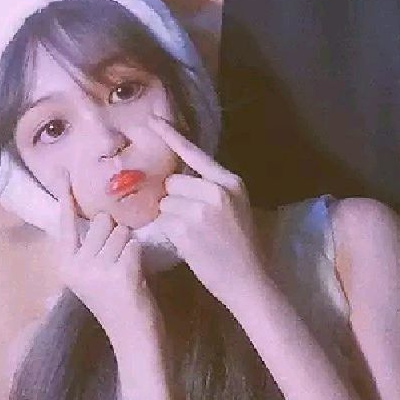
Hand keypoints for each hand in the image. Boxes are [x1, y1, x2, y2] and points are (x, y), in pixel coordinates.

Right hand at [53, 169, 158, 350]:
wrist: (133, 341)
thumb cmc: (117, 306)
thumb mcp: (92, 278)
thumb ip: (88, 250)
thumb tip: (98, 217)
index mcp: (65, 265)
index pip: (65, 224)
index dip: (65, 199)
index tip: (62, 174)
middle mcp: (75, 266)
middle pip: (100, 221)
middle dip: (115, 232)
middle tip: (119, 259)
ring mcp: (96, 270)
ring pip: (121, 231)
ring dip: (130, 245)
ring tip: (128, 270)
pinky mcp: (119, 273)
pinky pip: (135, 244)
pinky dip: (140, 256)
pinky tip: (136, 276)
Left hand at [148, 116, 271, 309]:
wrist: (247, 280)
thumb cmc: (240, 245)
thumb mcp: (234, 207)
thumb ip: (211, 188)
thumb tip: (177, 179)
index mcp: (229, 182)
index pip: (194, 154)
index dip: (171, 136)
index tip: (153, 119)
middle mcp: (215, 191)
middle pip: (173, 182)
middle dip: (175, 198)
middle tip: (193, 220)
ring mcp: (199, 210)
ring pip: (165, 202)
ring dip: (171, 217)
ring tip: (193, 234)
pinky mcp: (185, 229)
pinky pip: (162, 221)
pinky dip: (169, 231)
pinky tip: (188, 243)